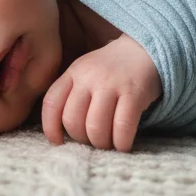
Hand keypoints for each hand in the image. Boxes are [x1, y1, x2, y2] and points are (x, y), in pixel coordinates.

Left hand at [42, 33, 161, 151]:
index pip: (52, 103)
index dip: (50, 127)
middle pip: (73, 121)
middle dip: (82, 139)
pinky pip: (122, 128)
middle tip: (94, 140)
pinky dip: (121, 143)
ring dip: (101, 144)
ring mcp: (111, 84)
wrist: (146, 50)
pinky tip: (123, 145)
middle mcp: (89, 77)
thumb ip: (72, 94)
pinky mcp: (134, 93)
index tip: (58, 141)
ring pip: (95, 128)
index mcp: (74, 72)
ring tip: (109, 143)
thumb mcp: (86, 72)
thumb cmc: (112, 70)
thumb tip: (59, 132)